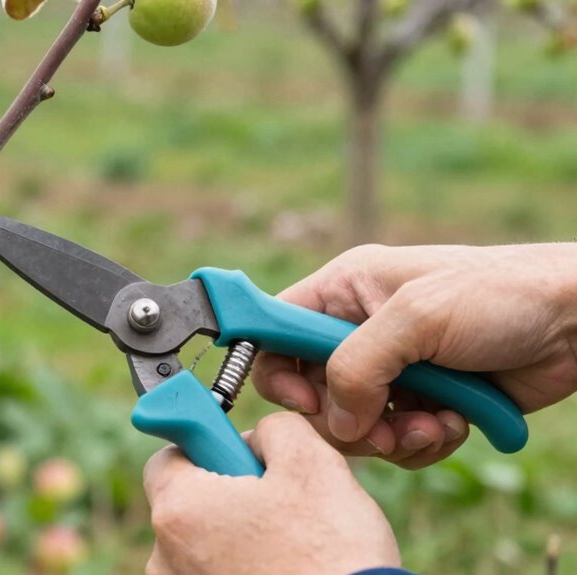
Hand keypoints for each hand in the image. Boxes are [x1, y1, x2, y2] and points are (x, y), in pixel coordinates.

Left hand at [143, 412, 399, 574]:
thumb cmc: (331, 553)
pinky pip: (217, 573)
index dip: (207, 445)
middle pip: (189, 502)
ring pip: (205, 543)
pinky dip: (244, 566)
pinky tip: (286, 569)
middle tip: (280, 500)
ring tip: (291, 544)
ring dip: (239, 534)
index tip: (238, 451)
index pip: (168, 457)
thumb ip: (275, 429)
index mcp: (179, 509)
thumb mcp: (313, 464)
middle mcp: (165, 557)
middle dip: (229, 492)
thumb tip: (258, 438)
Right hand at [254, 243, 576, 467]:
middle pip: (311, 392)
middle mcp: (359, 330)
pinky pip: (394, 440)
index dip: (277, 372)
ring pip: (352, 425)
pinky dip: (419, 444)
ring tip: (430, 425)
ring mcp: (392, 368)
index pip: (275, 333)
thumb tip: (336, 423)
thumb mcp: (417, 316)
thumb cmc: (501, 295)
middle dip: (345, 418)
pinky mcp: (423, 401)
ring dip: (388, 436)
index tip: (304, 401)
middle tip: (382, 425)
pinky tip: (452, 425)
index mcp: (345, 291)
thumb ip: (358, 365)